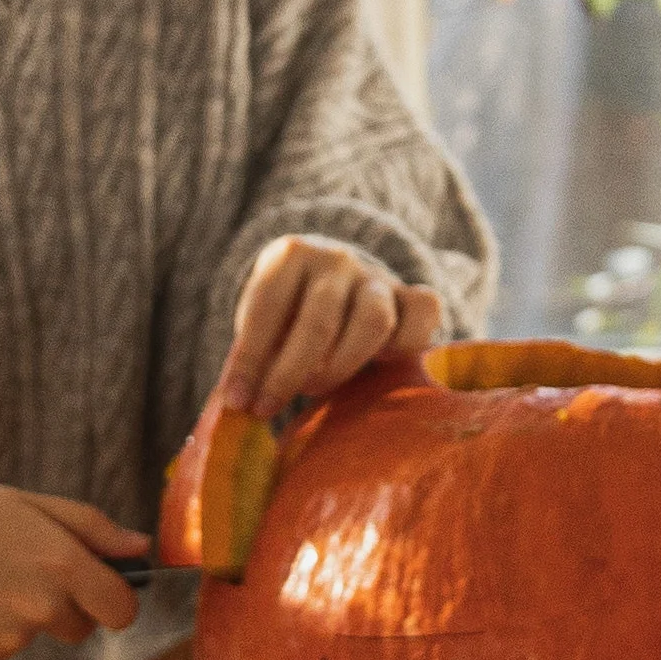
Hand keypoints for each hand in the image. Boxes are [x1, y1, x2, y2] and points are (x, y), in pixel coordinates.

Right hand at [0, 464, 150, 659]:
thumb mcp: (23, 503)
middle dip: (61, 606)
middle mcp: (39, 608)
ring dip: (11, 614)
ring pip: (29, 636)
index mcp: (62, 564)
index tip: (98, 590)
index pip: (121, 610)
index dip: (113, 600)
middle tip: (11, 568)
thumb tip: (141, 550)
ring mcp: (5, 641)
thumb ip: (90, 528)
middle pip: (79, 628)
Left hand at [219, 236, 448, 417]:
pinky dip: (409, 342)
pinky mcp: (411, 295)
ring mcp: (377, 276)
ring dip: (342, 364)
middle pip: (319, 320)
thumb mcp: (265, 320)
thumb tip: (239, 400)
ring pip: (374, 321)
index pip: (267, 306)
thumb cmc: (289, 311)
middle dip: (289, 371)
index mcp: (291, 254)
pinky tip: (383, 363)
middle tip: (268, 405)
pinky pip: (424, 312)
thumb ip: (256, 351)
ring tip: (314, 387)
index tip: (236, 400)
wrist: (334, 278)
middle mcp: (336, 259)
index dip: (249, 358)